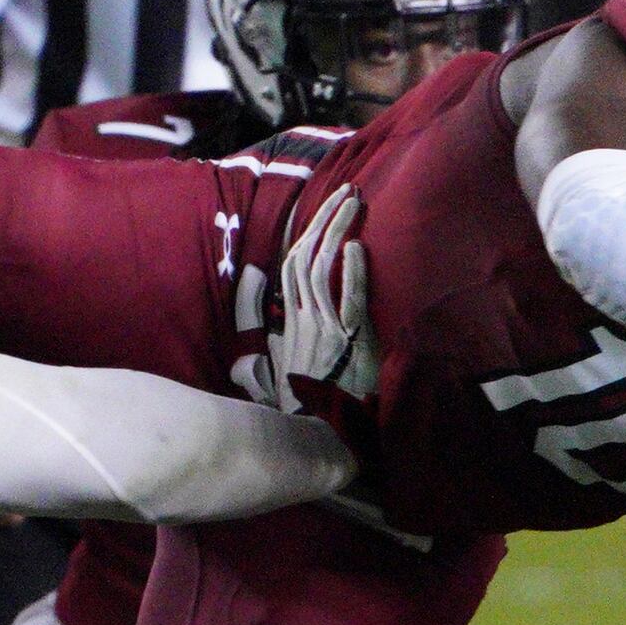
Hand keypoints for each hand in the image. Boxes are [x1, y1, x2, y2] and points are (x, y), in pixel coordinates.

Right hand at [269, 184, 377, 413]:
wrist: (315, 433)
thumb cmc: (313, 400)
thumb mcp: (293, 360)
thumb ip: (291, 326)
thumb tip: (270, 295)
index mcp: (292, 319)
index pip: (296, 265)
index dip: (309, 233)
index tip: (326, 209)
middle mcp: (302, 318)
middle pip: (306, 255)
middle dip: (325, 219)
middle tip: (347, 190)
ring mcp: (321, 328)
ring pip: (322, 268)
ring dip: (338, 231)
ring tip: (355, 201)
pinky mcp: (342, 343)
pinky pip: (344, 302)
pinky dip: (350, 274)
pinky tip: (355, 247)